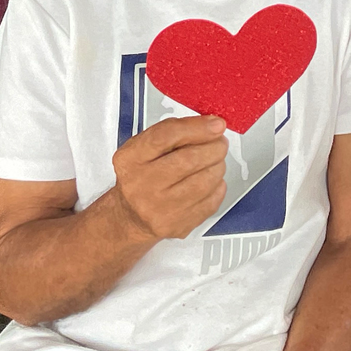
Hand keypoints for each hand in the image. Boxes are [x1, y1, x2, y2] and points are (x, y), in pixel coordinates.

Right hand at [112, 114, 228, 243]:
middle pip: (188, 160)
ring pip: (203, 182)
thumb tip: (212, 125)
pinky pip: (210, 202)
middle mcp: (141, 185)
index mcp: (131, 159)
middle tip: (220, 143)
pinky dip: (217, 187)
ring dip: (218, 167)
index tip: (217, 124)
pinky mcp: (177, 226)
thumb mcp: (145, 147)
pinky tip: (211, 182)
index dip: (196, 128)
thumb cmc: (142, 175)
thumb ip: (174, 132)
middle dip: (214, 147)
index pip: (165, 136)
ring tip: (215, 162)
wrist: (131, 216)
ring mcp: (158, 209)